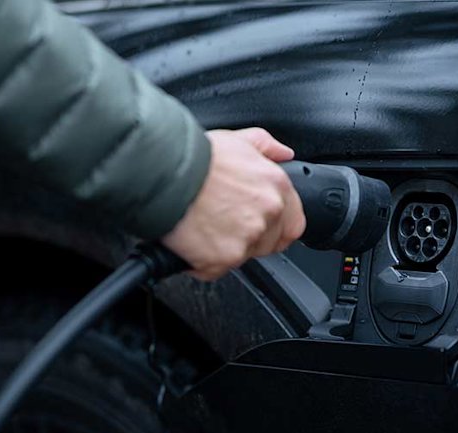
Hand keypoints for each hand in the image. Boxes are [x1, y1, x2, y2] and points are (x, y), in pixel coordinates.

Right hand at [163, 128, 305, 279]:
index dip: (276, 226)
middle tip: (221, 223)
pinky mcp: (225, 258)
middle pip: (268, 242)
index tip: (260, 225)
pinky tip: (190, 240)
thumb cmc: (195, 157)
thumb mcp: (236, 138)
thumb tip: (284, 153)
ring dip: (224, 248)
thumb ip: (265, 146)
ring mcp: (248, 238)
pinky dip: (201, 261)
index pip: (294, 222)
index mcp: (276, 186)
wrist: (164, 174)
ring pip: (242, 256)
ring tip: (202, 227)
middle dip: (248, 238)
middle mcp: (268, 213)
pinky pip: (215, 269)